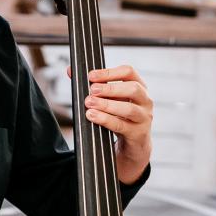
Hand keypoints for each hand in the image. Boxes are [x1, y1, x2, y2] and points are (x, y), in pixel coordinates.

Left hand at [67, 63, 152, 183]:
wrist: (133, 144)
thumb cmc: (121, 117)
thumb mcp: (110, 100)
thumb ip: (93, 85)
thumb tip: (71, 71)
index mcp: (139, 86)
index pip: (128, 72)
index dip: (109, 72)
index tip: (91, 76)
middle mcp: (145, 100)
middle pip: (133, 88)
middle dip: (110, 88)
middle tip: (92, 90)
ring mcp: (144, 118)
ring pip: (129, 108)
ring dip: (107, 105)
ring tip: (89, 103)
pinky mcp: (138, 133)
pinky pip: (122, 125)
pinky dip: (106, 120)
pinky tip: (93, 116)